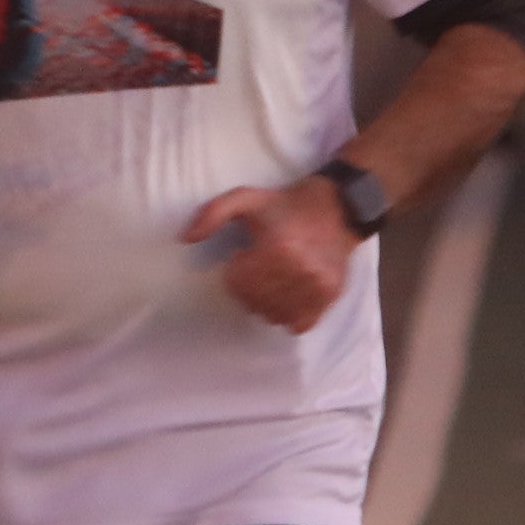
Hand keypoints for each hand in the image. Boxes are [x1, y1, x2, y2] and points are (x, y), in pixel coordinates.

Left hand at [186, 176, 364, 333]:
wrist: (338, 209)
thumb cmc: (286, 205)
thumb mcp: (246, 199)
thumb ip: (212, 214)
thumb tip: (186, 239)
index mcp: (277, 247)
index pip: (238, 283)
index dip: (236, 271)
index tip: (245, 256)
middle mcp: (300, 271)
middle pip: (255, 302)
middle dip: (249, 289)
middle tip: (259, 270)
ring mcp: (317, 287)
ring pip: (274, 317)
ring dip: (266, 304)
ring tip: (272, 282)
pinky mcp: (329, 297)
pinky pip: (298, 324)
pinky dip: (288, 315)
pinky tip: (288, 295)